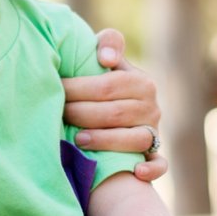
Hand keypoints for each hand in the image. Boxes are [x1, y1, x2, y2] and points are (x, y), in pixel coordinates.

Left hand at [63, 28, 166, 181]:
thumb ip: (109, 44)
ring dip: (106, 141)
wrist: (118, 109)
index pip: (108, 85)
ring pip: (136, 140)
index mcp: (142, 82)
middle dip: (83, 113)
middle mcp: (152, 108)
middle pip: (116, 113)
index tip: (56, 88)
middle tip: (58, 113)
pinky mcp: (155, 155)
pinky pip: (160, 164)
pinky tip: (134, 171)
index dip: (79, 87)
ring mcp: (155, 133)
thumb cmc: (105, 82)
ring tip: (77, 139)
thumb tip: (106, 58)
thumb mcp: (109, 58)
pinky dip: (151, 169)